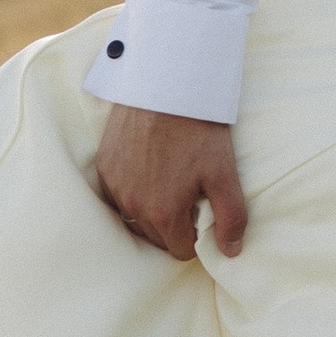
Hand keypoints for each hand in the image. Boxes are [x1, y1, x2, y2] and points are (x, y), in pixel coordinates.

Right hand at [95, 104, 249, 258]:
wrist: (166, 85)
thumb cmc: (198, 129)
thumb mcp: (224, 174)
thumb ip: (231, 218)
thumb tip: (230, 252)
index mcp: (162, 214)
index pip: (180, 250)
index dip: (197, 237)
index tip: (205, 215)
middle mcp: (132, 205)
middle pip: (157, 236)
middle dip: (176, 224)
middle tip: (192, 194)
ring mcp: (114, 185)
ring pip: (136, 217)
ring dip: (153, 209)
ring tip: (172, 181)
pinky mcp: (104, 165)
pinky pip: (118, 193)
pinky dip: (134, 190)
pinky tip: (151, 169)